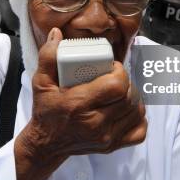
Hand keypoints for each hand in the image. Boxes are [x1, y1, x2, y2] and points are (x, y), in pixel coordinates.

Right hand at [20, 27, 146, 158]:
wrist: (46, 144)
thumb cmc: (46, 110)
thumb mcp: (41, 82)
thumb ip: (48, 56)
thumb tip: (57, 34)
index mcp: (79, 105)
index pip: (116, 86)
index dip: (120, 72)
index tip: (112, 67)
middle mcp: (95, 123)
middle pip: (129, 97)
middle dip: (127, 82)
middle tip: (116, 76)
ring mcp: (106, 137)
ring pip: (137, 112)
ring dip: (134, 97)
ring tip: (122, 90)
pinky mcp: (112, 146)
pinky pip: (139, 131)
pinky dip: (138, 118)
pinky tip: (127, 109)